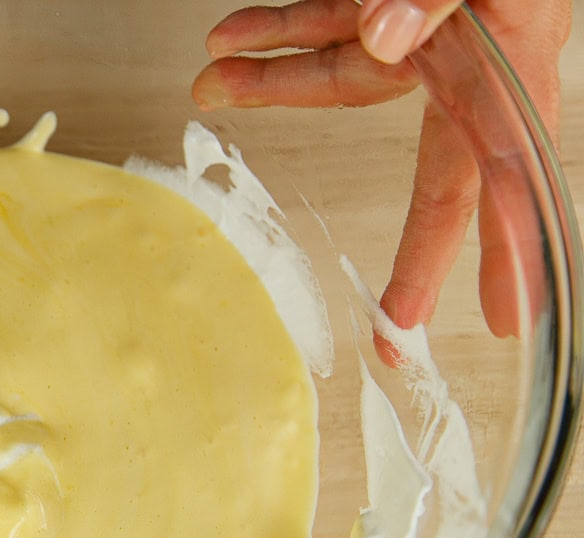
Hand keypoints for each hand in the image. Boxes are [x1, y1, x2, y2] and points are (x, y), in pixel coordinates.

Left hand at [192, 0, 570, 356]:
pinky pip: (327, 18)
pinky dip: (277, 28)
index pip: (504, 172)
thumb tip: (384, 39)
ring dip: (273, 82)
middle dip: (410, 244)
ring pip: (346, 76)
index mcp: (512, 56)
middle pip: (434, 166)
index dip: (495, 248)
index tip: (491, 316)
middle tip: (391, 321)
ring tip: (211, 82)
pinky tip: (231, 35)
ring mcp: (425, 24)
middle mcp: (471, 53)